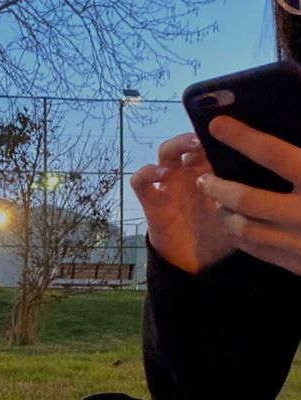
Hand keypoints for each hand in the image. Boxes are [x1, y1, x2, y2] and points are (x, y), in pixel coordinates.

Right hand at [131, 132, 236, 272]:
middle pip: (187, 142)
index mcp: (210, 173)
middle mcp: (189, 173)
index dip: (217, 137)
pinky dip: (146, 173)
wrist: (195, 264)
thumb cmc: (219, 236)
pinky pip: (139, 182)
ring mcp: (168, 185)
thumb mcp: (238, 214)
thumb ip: (243, 196)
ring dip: (175, 146)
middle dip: (196, 136)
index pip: (210, 144)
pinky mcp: (152, 202)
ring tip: (188, 150)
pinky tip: (160, 175)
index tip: (227, 136)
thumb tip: (259, 177)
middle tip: (206, 139)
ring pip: (165, 152)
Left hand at [196, 116, 300, 274]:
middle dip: (219, 187)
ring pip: (246, 230)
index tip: (217, 125)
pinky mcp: (297, 265)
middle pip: (246, 199)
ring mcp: (299, 244)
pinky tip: (237, 227)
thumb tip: (293, 109)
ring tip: (218, 203)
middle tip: (205, 178)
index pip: (272, 154)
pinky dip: (242, 238)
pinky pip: (258, 252)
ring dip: (226, 215)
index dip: (242, 138)